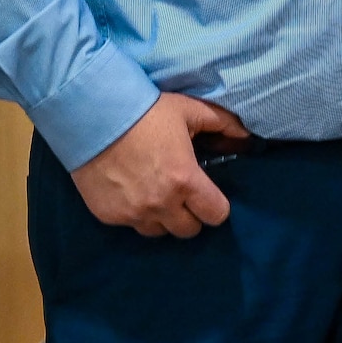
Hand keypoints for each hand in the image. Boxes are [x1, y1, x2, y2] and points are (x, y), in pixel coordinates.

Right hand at [70, 92, 249, 237]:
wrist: (93, 115)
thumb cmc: (146, 112)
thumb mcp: (189, 110)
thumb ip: (223, 124)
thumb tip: (248, 137)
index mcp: (185, 181)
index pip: (216, 215)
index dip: (216, 206)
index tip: (208, 193)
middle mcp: (161, 204)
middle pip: (189, 230)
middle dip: (191, 214)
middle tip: (183, 193)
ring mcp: (133, 214)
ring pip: (159, 232)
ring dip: (163, 217)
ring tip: (156, 193)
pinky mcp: (109, 216)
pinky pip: (131, 225)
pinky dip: (135, 214)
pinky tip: (131, 191)